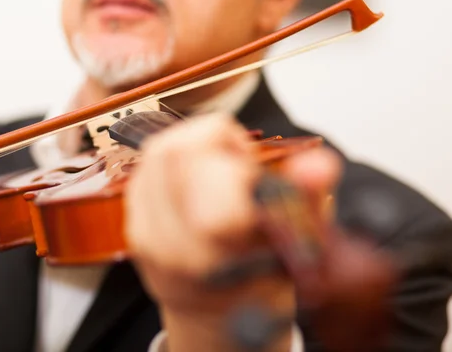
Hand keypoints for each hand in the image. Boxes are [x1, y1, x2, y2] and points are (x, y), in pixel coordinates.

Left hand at [124, 113, 341, 351]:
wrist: (215, 311)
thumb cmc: (257, 281)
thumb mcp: (294, 244)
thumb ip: (308, 198)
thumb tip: (319, 163)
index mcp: (217, 258)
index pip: (211, 185)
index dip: (237, 156)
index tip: (255, 169)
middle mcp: (171, 248)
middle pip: (176, 154)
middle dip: (215, 140)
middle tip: (238, 162)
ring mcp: (145, 235)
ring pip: (158, 152)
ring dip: (195, 144)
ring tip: (220, 169)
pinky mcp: (132, 223)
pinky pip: (147, 167)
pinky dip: (177, 156)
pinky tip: (197, 174)